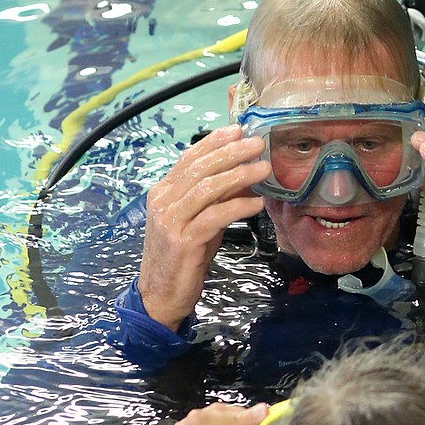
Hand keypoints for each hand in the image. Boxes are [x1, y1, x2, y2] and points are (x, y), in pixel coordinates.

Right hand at [138, 125, 269, 330]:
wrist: (160, 295)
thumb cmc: (183, 257)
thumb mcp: (200, 220)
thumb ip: (217, 197)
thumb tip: (247, 173)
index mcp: (163, 192)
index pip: (190, 158)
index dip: (214, 141)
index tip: (239, 129)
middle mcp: (163, 201)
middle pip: (200, 168)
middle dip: (231, 152)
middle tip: (257, 143)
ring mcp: (170, 221)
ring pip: (207, 188)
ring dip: (239, 175)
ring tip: (264, 169)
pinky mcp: (183, 241)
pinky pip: (214, 217)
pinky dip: (237, 206)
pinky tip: (257, 203)